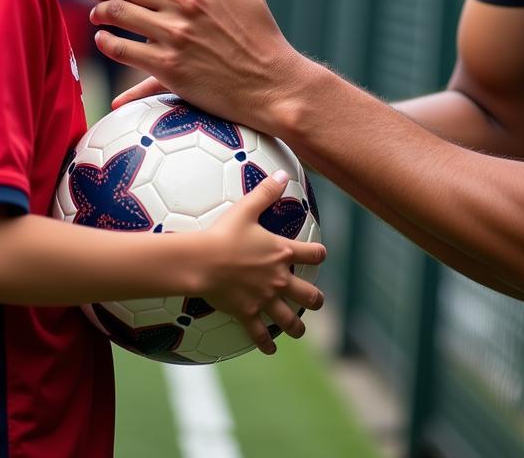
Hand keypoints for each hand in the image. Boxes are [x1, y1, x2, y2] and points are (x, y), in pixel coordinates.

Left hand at [88, 0, 309, 132]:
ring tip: (97, 14)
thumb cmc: (263, 37)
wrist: (272, 84)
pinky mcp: (167, 66)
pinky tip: (104, 40)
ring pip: (118, 13)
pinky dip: (107, 42)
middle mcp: (187, 1)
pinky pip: (122, 49)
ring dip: (101, 12)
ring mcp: (175, 34)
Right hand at [201, 170, 324, 354]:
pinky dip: (266, 344)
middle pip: (308, 294)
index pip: (313, 254)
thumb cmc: (225, 233)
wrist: (203, 261)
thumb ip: (266, 192)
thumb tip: (283, 172)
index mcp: (282, 253)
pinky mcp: (248, 313)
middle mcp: (279, 279)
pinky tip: (271, 350)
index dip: (319, 254)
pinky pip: (260, 334)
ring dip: (297, 326)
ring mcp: (265, 299)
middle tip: (316, 300)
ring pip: (289, 319)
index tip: (319, 255)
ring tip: (301, 331)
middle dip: (314, 299)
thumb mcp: (247, 209)